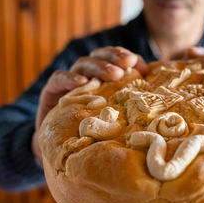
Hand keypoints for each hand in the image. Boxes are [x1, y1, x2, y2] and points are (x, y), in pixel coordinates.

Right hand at [32, 46, 147, 160]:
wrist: (60, 146)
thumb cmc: (92, 130)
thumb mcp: (113, 116)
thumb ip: (129, 102)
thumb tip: (152, 93)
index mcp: (101, 78)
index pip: (113, 58)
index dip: (124, 56)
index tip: (137, 63)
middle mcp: (85, 76)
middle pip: (99, 56)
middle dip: (114, 57)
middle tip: (128, 63)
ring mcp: (68, 82)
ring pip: (82, 65)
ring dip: (99, 66)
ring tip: (115, 74)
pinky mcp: (51, 91)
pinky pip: (58, 79)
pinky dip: (69, 78)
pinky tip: (82, 82)